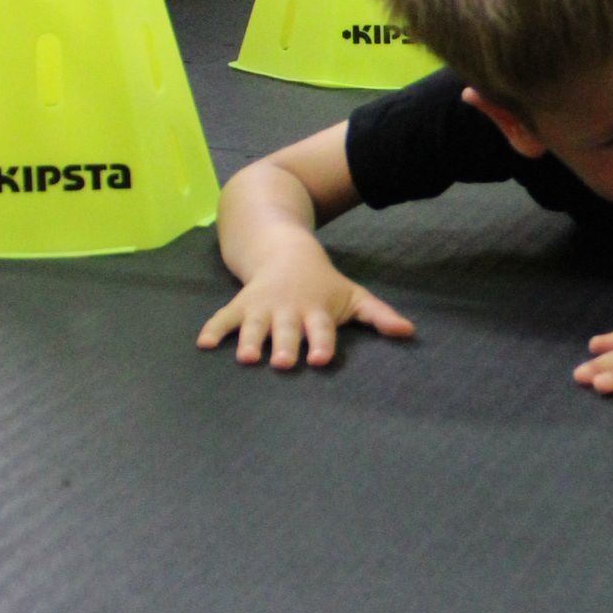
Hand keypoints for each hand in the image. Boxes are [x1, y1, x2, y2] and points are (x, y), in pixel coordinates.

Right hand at [197, 256, 414, 369]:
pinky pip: (224, 317)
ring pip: (255, 326)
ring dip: (250, 341)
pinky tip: (203, 344)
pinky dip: (213, 329)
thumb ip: (379, 316)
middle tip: (282, 363)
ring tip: (245, 359)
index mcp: (317, 311)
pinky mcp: (241, 305)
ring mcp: (263, 307)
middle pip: (286, 330)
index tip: (319, 359)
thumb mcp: (353, 296)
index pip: (322, 330)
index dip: (321, 343)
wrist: (285, 249)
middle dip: (284, 345)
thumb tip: (409, 332)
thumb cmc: (323, 284)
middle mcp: (289, 310)